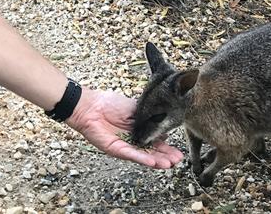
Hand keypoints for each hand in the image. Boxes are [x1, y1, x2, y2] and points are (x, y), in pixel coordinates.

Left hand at [66, 88, 182, 168]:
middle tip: (177, 161)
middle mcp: (133, 140)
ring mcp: (125, 146)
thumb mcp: (135, 109)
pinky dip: (141, 158)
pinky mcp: (115, 148)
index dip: (167, 147)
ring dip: (156, 160)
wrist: (92, 105)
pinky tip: (152, 162)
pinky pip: (130, 154)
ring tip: (168, 164)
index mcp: (139, 130)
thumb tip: (163, 129)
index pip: (156, 141)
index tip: (178, 152)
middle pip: (151, 151)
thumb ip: (148, 118)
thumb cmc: (111, 104)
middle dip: (165, 157)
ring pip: (142, 155)